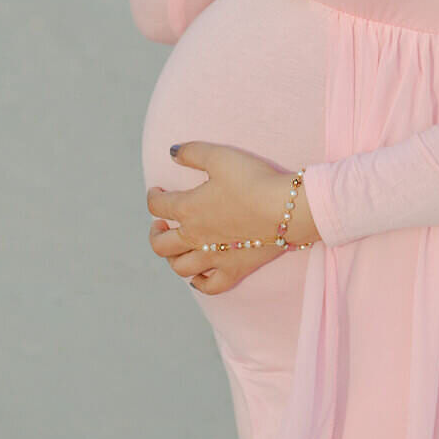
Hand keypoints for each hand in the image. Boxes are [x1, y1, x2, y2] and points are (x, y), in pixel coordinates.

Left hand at [146, 141, 319, 294]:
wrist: (285, 208)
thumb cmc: (252, 179)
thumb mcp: (220, 156)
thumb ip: (192, 152)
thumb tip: (172, 152)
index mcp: (188, 209)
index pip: (157, 205)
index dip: (153, 196)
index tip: (157, 190)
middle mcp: (195, 237)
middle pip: (161, 245)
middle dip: (155, 233)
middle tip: (160, 224)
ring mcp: (214, 257)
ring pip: (181, 267)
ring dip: (172, 258)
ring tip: (176, 247)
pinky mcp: (234, 269)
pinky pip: (210, 286)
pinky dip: (199, 283)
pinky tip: (198, 276)